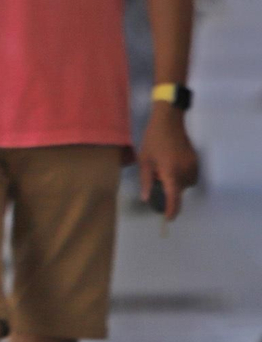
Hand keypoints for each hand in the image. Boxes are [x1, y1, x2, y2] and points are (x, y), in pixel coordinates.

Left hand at [137, 105, 199, 220]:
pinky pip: (189, 176)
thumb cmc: (153, 140)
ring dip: (174, 183)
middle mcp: (185, 173)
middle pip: (178, 192)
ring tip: (162, 169)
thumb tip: (146, 198)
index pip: (174, 198)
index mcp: (171, 174)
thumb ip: (145, 181)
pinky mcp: (196, 162)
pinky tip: (170, 165)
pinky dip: (180, 176)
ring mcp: (193, 167)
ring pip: (184, 184)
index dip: (171, 211)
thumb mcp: (144, 161)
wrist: (169, 122)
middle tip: (155, 178)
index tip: (168, 219)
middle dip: (168, 191)